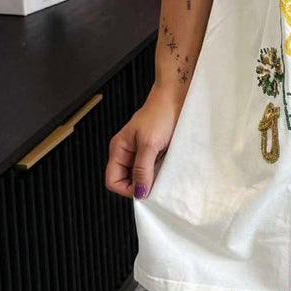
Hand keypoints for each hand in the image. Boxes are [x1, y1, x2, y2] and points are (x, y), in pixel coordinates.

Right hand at [105, 85, 182, 199]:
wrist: (177, 98)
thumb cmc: (161, 113)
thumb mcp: (149, 144)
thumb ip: (142, 169)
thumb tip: (139, 192)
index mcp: (119, 149)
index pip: (113, 180)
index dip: (126, 189)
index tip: (144, 191)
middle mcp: (127, 152)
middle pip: (126, 181)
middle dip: (140, 185)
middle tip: (156, 183)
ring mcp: (141, 152)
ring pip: (141, 176)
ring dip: (152, 179)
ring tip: (163, 172)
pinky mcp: (154, 151)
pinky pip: (153, 169)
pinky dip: (160, 172)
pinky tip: (167, 167)